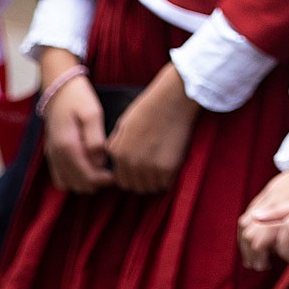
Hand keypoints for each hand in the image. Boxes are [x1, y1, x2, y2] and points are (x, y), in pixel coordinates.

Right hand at [39, 50, 114, 193]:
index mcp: (67, 146)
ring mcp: (52, 156)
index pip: (86, 177)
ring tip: (102, 170)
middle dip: (96, 182)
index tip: (116, 174)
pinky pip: (60, 177)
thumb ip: (95, 140)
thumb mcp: (92, 113)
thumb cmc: (78, 99)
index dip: (103, 180)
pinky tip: (88, 168)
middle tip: (112, 173)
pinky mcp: (52, 154)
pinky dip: (74, 178)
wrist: (58, 88)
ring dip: (85, 182)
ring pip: (68, 184)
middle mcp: (57, 155)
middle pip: (78, 184)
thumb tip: (100, 163)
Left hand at [106, 63, 199, 193]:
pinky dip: (169, 178)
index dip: (132, 177)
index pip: (122, 180)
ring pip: (151, 188)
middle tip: (155, 169)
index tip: (142, 171)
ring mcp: (149, 168)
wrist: (173, 100)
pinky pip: (166, 184)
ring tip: (163, 166)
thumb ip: (117, 145)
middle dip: (144, 181)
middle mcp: (131, 164)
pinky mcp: (167, 169)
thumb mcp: (123, 125)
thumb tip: (115, 160)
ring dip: (156, 181)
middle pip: (136, 187)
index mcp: (118, 153)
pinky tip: (172, 163)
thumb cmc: (150, 108)